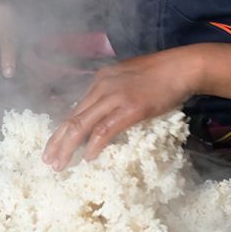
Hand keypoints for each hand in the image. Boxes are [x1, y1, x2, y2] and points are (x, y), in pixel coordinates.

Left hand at [41, 49, 195, 170]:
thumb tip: (104, 114)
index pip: (75, 109)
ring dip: (69, 147)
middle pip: (72, 118)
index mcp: (100, 80)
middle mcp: (102, 87)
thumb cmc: (161, 75)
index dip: (61, 130)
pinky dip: (94, 145)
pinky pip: (105, 129)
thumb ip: (113, 92)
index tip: (52, 146)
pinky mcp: (131, 108)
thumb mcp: (128, 78)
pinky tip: (88, 157)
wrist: (182, 67)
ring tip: (60, 164)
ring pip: (82, 125)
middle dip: (57, 142)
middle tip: (48, 161)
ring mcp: (115, 97)